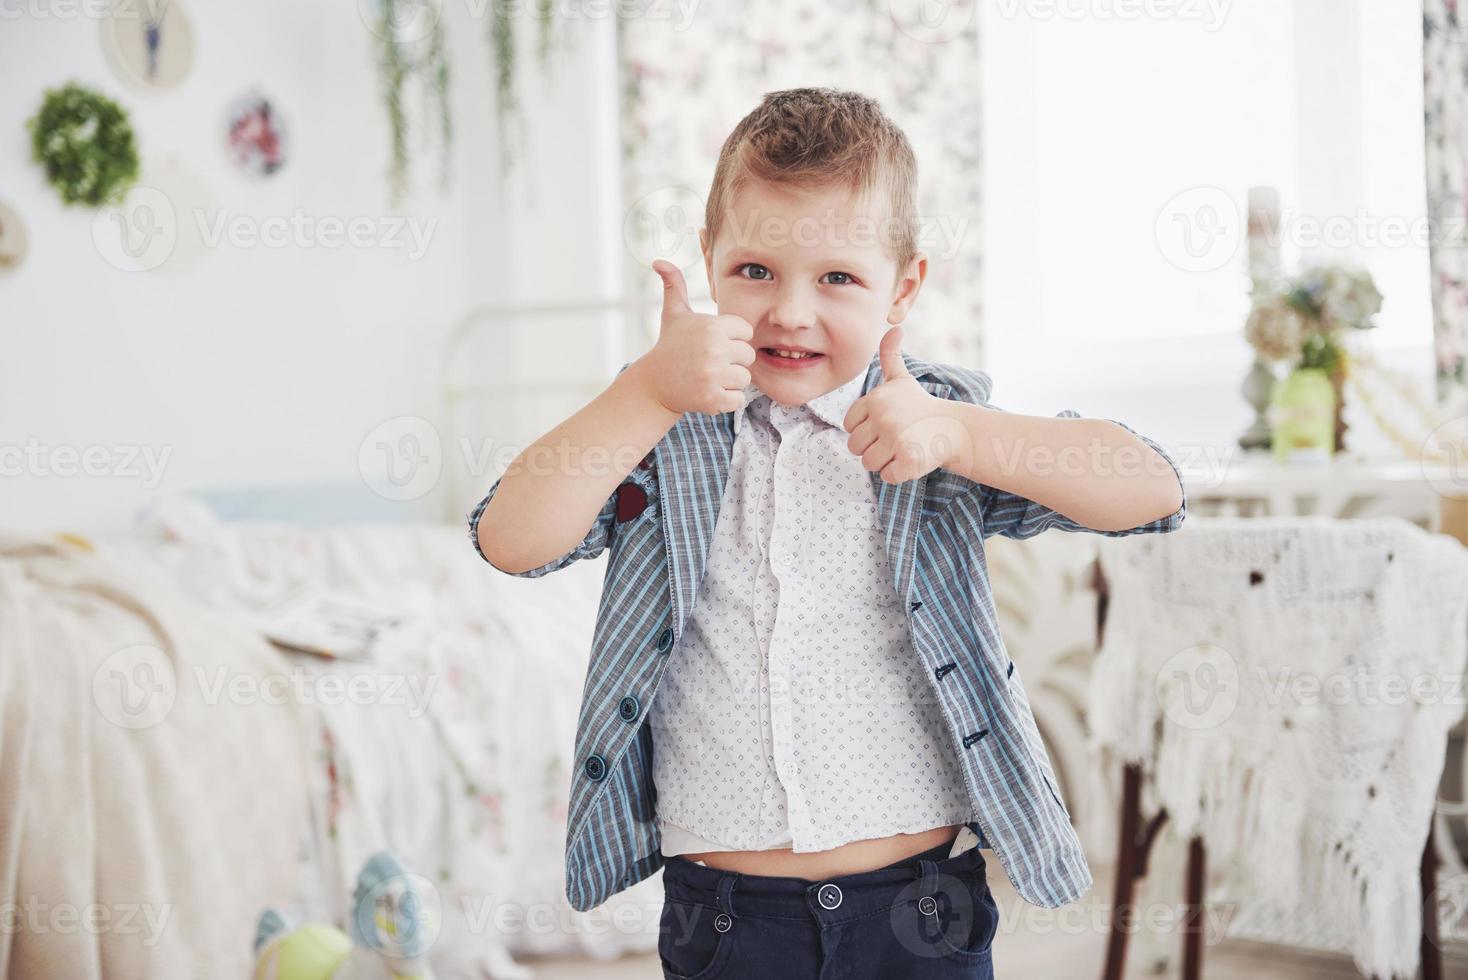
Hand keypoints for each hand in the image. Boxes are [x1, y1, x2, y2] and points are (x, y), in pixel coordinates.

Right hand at [636, 260, 755, 415]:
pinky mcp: (712, 398)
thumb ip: (674, 285)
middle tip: (710, 363)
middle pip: (748, 356)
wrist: (654, 384)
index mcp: (713, 327)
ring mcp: (713, 375)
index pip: (746, 332)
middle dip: (732, 361)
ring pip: (744, 379)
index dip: (733, 339)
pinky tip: (708, 392)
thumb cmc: (670, 346)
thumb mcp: (674, 314)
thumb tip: (658, 260)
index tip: (714, 344)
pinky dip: (726, 400)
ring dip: (729, 381)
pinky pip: (738, 399)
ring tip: (707, 377)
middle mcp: (715, 349)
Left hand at [842, 325, 966, 483]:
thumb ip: (889, 356)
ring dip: (885, 461)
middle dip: (873, 448)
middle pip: (855, 447)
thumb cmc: (921, 406)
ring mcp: (896, 440)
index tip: (886, 424)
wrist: (954, 429)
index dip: (866, 429)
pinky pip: (887, 476)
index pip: (850, 426)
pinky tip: (912, 459)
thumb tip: (894, 328)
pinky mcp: (908, 461)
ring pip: (869, 464)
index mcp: (876, 399)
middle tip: (896, 438)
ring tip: (903, 447)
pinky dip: (898, 474)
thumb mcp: (902, 380)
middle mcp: (884, 418)